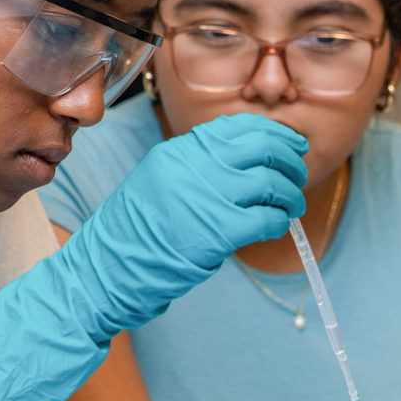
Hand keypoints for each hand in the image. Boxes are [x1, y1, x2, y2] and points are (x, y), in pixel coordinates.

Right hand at [0, 113, 307, 400]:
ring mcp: (205, 196)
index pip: (236, 127)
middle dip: (289, 157)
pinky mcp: (217, 231)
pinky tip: (278, 227)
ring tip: (292, 207)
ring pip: (271, 180)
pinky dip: (280, 221)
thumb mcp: (158, 184)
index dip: (271, 133)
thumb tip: (245, 162)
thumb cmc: (131, 237)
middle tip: (298, 172)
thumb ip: (195, 168)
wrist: (103, 273)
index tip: (288, 143)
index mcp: (177, 152)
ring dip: (290, 194)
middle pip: (261, 145)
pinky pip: (267, 217)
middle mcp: (191, 166)